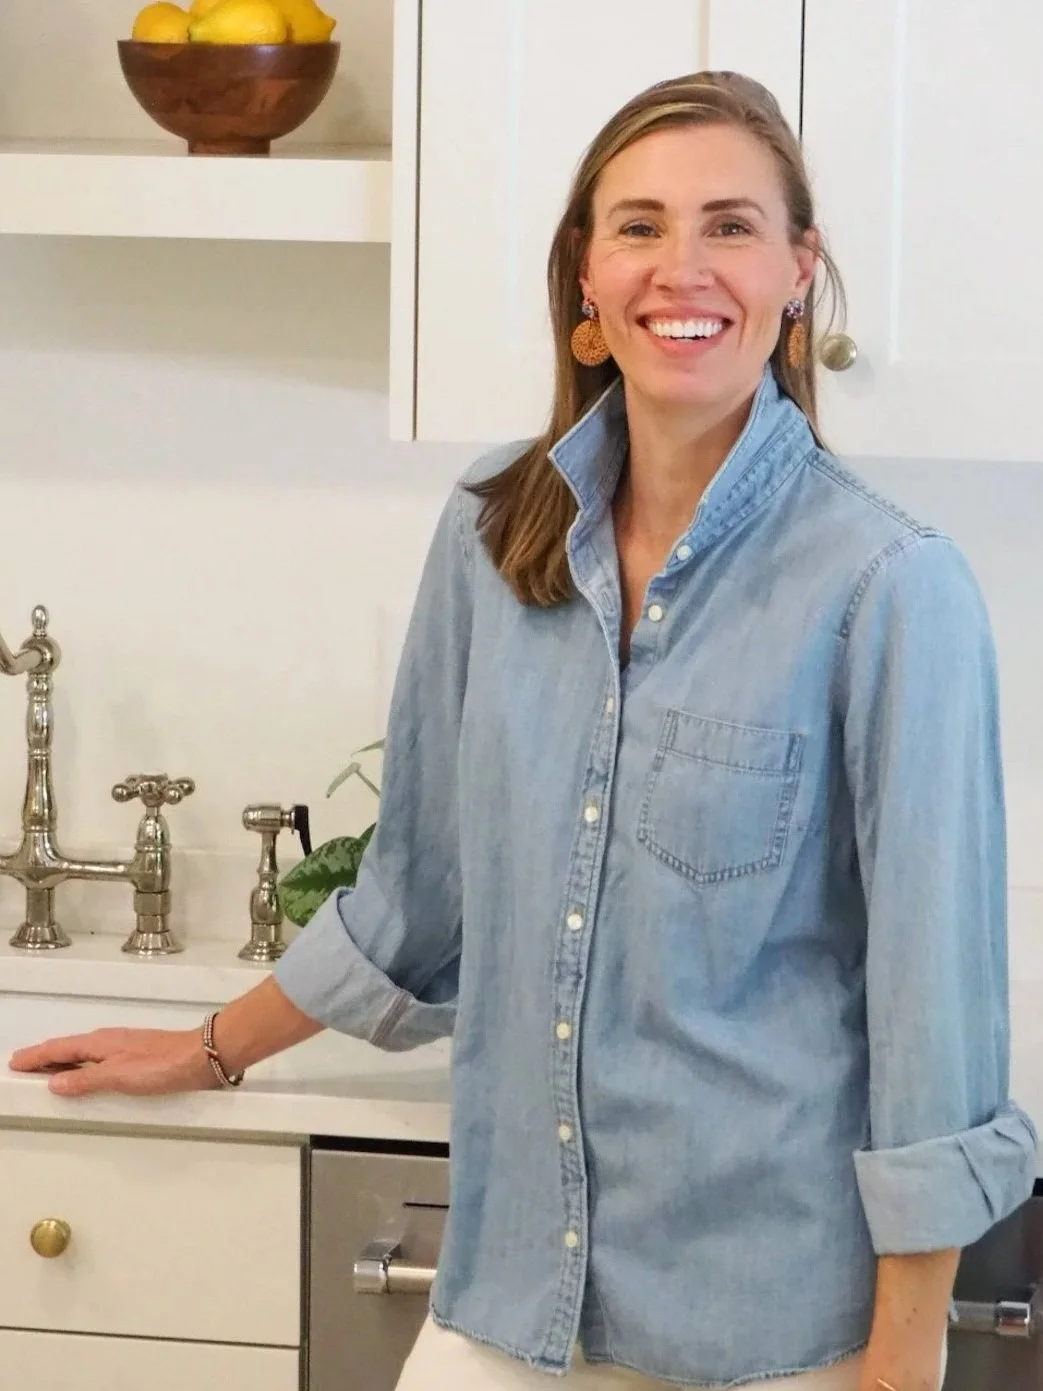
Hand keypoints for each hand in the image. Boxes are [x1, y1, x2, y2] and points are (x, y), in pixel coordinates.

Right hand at [8, 1026, 218, 1097]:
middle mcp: (109, 1042)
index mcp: (100, 1043)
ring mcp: (123, 1049)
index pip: (59, 1048)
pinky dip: (83, 1068)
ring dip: (63, 1063)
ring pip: (83, 1055)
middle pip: (68, 1049)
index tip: (15, 1062)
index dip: (35, 1057)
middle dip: (44, 1058)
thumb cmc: (163, 1064)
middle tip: (23, 1067)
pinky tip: (86, 1077)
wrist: (202, 1057)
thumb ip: (86, 1080)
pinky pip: (98, 1061)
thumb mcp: (118, 1076)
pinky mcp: (136, 1058)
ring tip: (46, 1073)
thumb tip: (56, 1083)